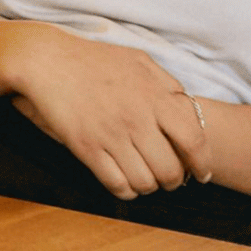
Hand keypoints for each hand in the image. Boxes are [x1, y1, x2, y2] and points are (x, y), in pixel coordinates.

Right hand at [7, 26, 212, 198]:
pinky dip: (126, 191)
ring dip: (149, 186)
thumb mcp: (140, 61)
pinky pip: (116, 185)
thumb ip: (167, 85)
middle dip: (173, 181)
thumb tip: (188, 108)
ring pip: (144, 182)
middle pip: (170, 169)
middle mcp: (136, 119)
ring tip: (145, 179)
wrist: (48, 61)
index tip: (201, 174)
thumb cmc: (95, 59)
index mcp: (155, 97)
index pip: (193, 140)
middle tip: (169, 179)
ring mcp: (111, 135)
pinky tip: (125, 183)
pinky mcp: (86, 148)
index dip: (201, 163)